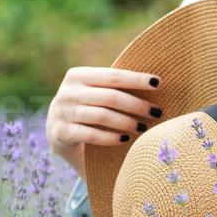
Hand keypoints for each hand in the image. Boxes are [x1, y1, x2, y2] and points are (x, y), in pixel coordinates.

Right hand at [45, 67, 163, 178]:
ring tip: (143, 127)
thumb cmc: (88, 110)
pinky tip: (125, 140)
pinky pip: (90, 135)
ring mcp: (61, 112)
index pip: (113, 76)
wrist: (59, 134)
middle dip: (137, 105)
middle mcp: (67, 92)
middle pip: (110, 97)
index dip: (136, 79)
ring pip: (102, 116)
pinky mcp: (59, 133)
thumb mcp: (96, 94)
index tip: (157, 83)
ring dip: (127, 122)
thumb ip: (114, 87)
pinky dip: (110, 138)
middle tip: (156, 112)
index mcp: (78, 75)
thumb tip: (154, 83)